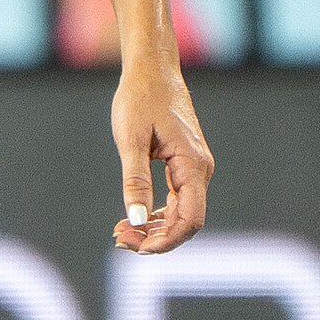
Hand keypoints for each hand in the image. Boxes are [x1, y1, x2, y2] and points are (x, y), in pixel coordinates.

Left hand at [111, 57, 212, 253]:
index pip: (189, 220)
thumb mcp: (130, 140)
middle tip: (119, 240)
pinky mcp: (184, 164)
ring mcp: (194, 168)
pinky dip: (156, 213)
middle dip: (155, 237)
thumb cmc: (140, 99)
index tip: (137, 248)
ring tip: (121, 233)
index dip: (166, 241)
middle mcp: (200, 169)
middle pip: (185, 221)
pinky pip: (175, 199)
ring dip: (153, 228)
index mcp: (192, 165)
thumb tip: (135, 219)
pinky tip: (133, 218)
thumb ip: (135, 181)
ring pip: (180, 212)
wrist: (153, 70)